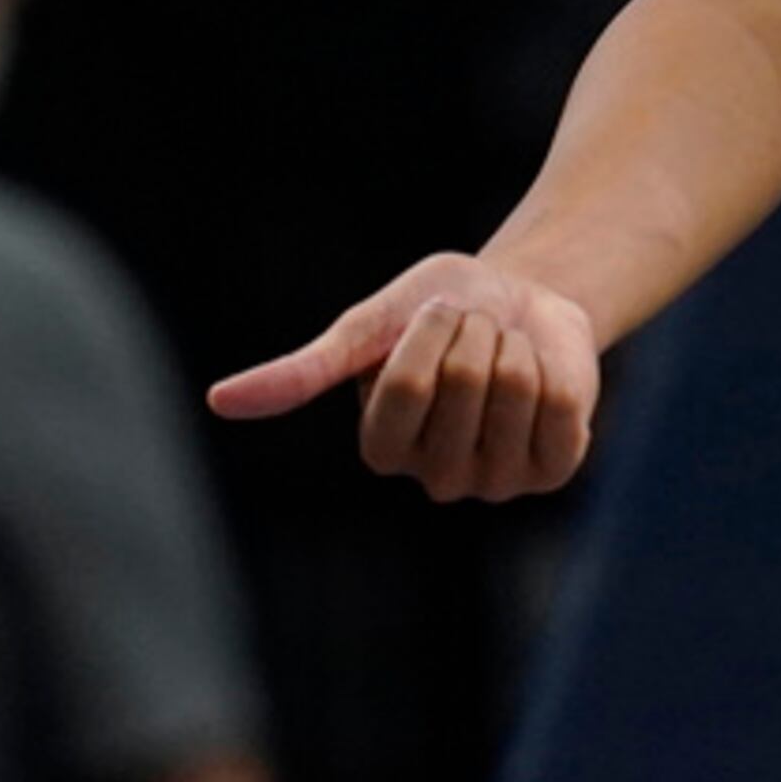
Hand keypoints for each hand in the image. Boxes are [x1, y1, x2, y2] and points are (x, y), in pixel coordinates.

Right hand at [206, 253, 598, 502]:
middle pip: (465, 383)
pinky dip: (555, 366)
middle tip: (474, 335)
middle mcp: (435, 478)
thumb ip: (304, 370)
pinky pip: (562, 406)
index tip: (432, 317)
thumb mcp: (369, 328)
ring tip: (506, 351)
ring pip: (515, 390)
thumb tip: (218, 401)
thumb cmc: (436, 311)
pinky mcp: (554, 469)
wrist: (520, 300)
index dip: (427, 332)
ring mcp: (497, 481)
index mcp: (381, 449)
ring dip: (515, 345)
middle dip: (474, 332)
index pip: (407, 386)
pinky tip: (541, 375)